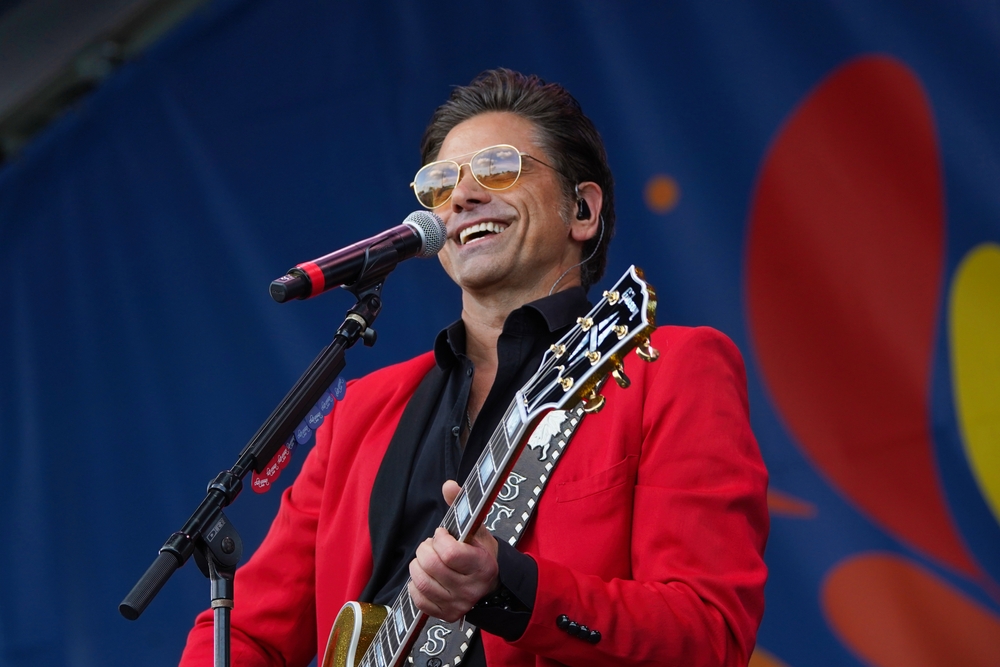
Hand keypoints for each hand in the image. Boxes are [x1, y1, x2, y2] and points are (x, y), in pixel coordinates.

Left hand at [407, 480, 499, 621]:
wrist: (491, 584)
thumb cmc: (481, 552)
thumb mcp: (476, 528)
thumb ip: (461, 505)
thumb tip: (448, 485)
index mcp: (482, 566)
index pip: (450, 554)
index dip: (440, 539)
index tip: (442, 534)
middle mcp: (471, 589)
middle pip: (432, 567)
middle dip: (425, 549)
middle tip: (431, 545)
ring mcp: (458, 604)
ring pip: (421, 583)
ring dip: (417, 565)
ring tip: (426, 559)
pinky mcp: (445, 614)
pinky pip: (418, 599)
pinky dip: (415, 585)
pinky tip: (425, 575)